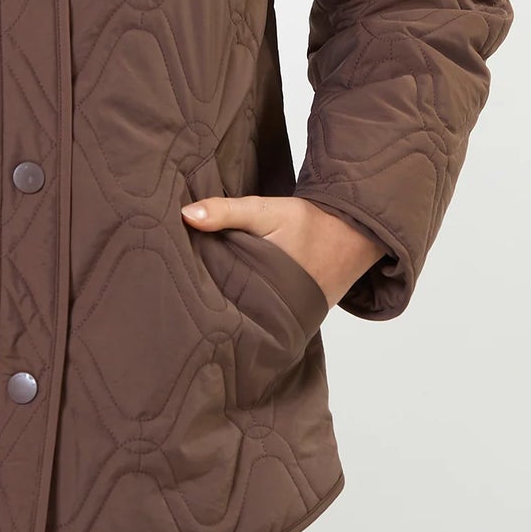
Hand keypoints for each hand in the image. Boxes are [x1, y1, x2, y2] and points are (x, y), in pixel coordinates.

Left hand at [180, 192, 384, 307]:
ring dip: (232, 308)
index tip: (175, 288)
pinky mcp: (300, 317)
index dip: (198, 296)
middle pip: (234, 314)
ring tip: (200, 302)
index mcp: (266, 289)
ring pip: (251, 317)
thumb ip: (227, 212)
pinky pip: (269, 315)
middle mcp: (279, 313)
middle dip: (211, 308)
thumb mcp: (266, 212)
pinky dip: (253, 307)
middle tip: (181, 297)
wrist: (355, 232)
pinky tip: (234, 300)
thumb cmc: (310, 222)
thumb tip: (186, 215)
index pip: (221, 302)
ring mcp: (292, 319)